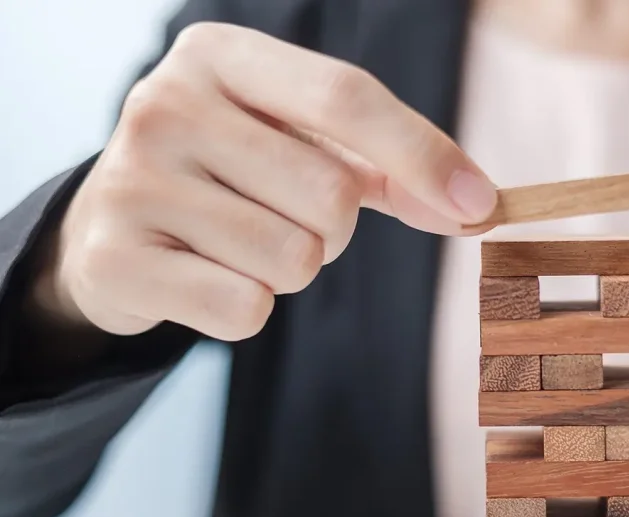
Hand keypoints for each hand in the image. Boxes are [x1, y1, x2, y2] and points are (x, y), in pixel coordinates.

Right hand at [36, 22, 496, 340]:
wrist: (112, 226)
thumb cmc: (231, 177)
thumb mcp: (303, 146)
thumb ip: (392, 167)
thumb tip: (475, 206)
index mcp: (220, 56)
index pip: (345, 96)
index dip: (423, 154)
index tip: (480, 205)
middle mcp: (166, 103)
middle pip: (331, 195)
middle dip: (334, 230)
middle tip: (286, 220)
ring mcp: (132, 179)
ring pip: (294, 260)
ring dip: (290, 271)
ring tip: (238, 246)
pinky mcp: (113, 256)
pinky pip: (245, 309)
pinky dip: (246, 310)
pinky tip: (206, 278)